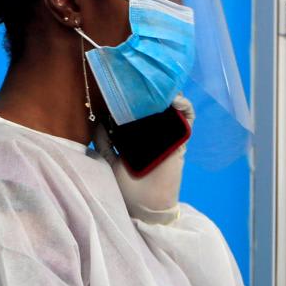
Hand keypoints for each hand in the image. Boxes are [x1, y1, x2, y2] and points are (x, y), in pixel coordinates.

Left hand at [94, 94, 193, 223]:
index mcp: (132, 137)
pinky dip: (185, 107)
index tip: (119, 85)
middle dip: (146, 91)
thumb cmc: (127, 189)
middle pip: (151, 106)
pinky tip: (175, 99)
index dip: (127, 98)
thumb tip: (97, 121)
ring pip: (170, 108)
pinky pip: (187, 119)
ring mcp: (166, 135)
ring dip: (166, 94)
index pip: (131, 111)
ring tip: (159, 85)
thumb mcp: (108, 162)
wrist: (146, 207)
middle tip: (139, 78)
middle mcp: (149, 133)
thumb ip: (103, 143)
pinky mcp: (180, 141)